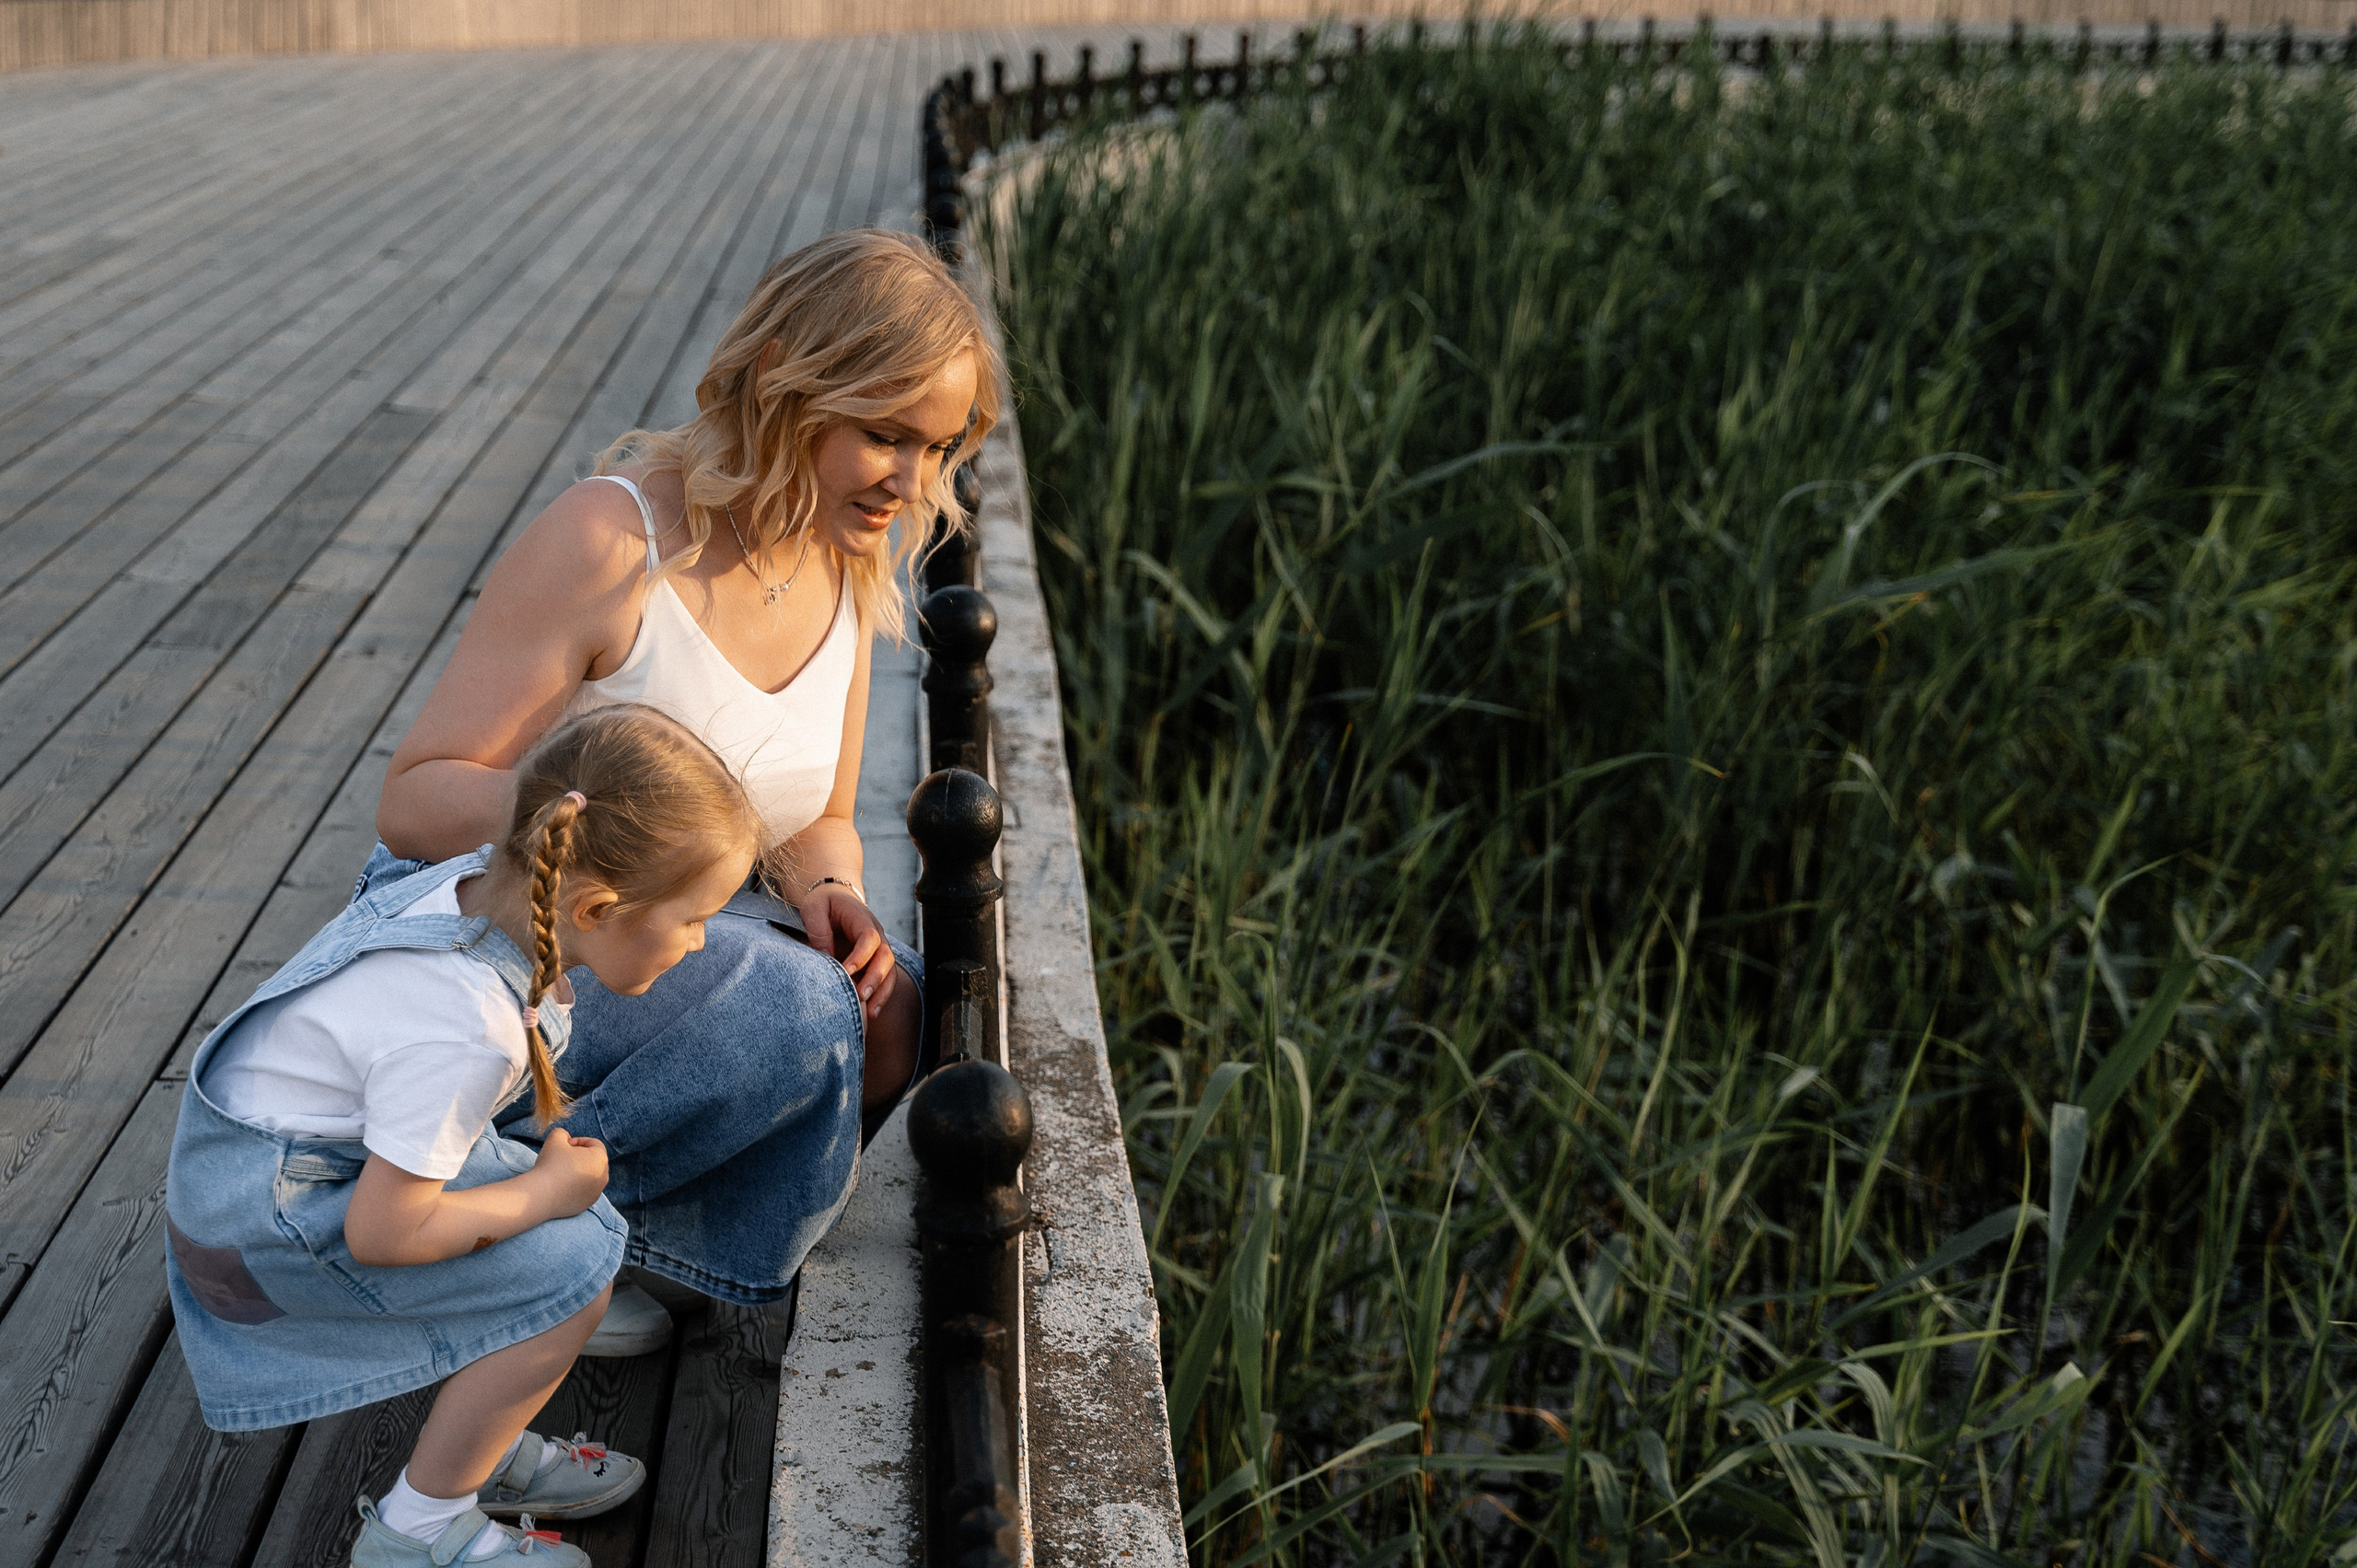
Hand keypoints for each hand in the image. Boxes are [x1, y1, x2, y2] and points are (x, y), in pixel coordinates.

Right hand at [531, 1127, 608, 1216]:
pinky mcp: (587, 1205)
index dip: (578, 1141)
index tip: (564, 1146)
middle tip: (561, 1159)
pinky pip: (583, 1192)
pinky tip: (560, 1186)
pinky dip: (575, 1187)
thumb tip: (565, 1138)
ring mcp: (596, 1192)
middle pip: (593, 1161)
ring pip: (589, 1177)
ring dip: (578, 1172)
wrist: (541, 1195)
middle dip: (579, 1157)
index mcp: (600, 1158)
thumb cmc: (550, 1164)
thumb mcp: (555, 1138)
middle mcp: (603, 1176)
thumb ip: (562, 1133)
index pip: (594, 1144)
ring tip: (560, 1173)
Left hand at [798, 883, 897, 1021]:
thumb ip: (818, 930)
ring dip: (882, 992)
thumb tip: (826, 958)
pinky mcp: (875, 962)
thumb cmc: (823, 903)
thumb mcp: (814, 908)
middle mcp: (877, 934)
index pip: (868, 938)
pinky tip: (870, 1013)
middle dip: (875, 978)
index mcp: (862, 918)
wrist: (835, 899)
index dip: (860, 956)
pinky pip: (884, 980)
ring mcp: (879, 949)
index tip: (846, 972)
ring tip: (871, 1014)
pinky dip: (880, 996)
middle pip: (885, 956)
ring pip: (890, 971)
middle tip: (862, 996)